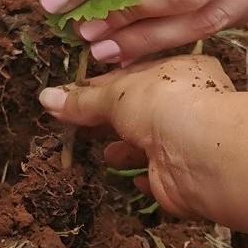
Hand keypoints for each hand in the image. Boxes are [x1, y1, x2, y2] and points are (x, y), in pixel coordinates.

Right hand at [38, 56, 234, 218]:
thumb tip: (43, 98)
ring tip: (102, 151)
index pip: (130, 76)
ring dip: (123, 147)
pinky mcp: (181, 176)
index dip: (98, 86)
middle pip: (137, 110)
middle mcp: (185, 104)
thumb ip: (82, 100)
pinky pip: (156, 173)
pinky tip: (124, 173)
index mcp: (177, 71)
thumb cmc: (164, 104)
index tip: (69, 94)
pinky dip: (139, 173)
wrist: (204, 155)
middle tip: (75, 124)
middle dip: (108, 118)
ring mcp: (185, 141)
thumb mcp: (117, 94)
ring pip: (147, 142)